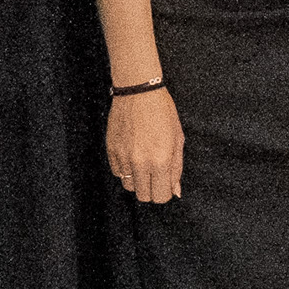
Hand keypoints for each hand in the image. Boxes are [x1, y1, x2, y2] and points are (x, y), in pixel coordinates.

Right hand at [110, 85, 185, 203]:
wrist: (138, 91)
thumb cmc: (163, 112)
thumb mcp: (177, 139)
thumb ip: (176, 169)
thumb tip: (175, 191)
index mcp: (161, 160)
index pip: (160, 197)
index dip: (165, 192)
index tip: (165, 183)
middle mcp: (140, 162)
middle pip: (143, 196)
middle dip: (151, 188)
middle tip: (155, 173)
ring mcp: (123, 157)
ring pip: (128, 186)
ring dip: (137, 180)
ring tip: (143, 162)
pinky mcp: (111, 150)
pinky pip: (117, 173)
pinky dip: (125, 169)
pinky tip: (132, 154)